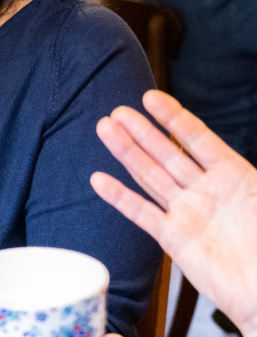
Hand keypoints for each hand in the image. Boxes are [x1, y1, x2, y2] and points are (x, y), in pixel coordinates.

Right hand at [93, 90, 256, 336]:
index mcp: (235, 177)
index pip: (198, 140)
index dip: (174, 118)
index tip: (151, 98)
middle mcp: (207, 191)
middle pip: (167, 153)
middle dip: (142, 131)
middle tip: (117, 112)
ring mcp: (188, 213)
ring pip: (150, 176)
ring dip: (126, 152)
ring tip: (105, 129)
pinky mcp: (174, 239)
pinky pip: (142, 214)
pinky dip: (120, 198)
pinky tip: (100, 181)